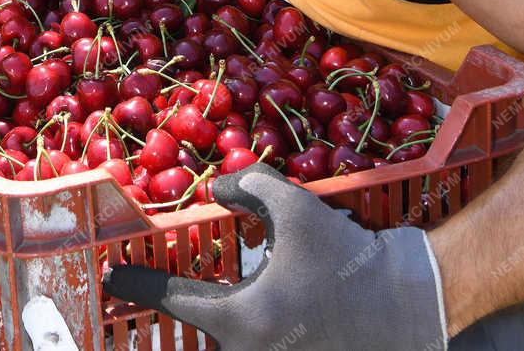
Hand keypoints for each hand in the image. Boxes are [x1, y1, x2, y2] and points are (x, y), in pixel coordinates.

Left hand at [104, 166, 447, 350]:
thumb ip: (249, 189)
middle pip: (199, 335)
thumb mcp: (295, 209)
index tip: (112, 276)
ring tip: (215, 298)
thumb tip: (217, 189)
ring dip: (216, 325)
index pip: (172, 300)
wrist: (410, 305)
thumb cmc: (347, 257)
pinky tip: (263, 317)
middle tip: (151, 295)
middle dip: (177, 317)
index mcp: (242, 318)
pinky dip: (245, 337)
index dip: (138, 283)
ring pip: (228, 346)